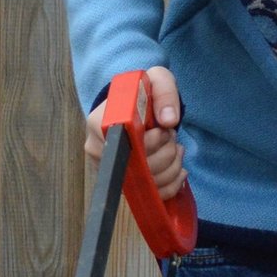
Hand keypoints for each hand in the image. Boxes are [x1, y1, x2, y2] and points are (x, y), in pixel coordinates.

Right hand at [82, 67, 187, 198]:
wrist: (133, 109)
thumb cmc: (142, 94)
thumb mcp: (155, 80)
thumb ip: (165, 93)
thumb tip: (169, 120)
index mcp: (99, 122)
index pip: (129, 142)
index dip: (154, 140)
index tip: (165, 128)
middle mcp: (97, 149)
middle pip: (140, 166)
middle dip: (167, 152)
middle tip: (171, 136)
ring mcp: (108, 171)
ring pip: (148, 183)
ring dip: (172, 167)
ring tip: (176, 148)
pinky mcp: (122, 185)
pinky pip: (150, 196)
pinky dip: (172, 185)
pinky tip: (179, 170)